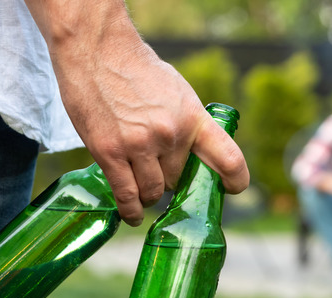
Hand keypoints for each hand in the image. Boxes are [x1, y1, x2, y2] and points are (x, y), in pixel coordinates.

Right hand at [25, 0, 248, 225]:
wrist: (96, 49)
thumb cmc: (136, 69)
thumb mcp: (176, 91)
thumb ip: (186, 122)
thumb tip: (193, 151)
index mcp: (193, 117)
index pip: (228, 158)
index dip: (235, 181)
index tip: (232, 189)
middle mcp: (171, 134)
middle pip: (178, 180)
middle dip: (170, 180)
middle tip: (157, 171)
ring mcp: (140, 145)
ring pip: (153, 191)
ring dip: (148, 194)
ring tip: (142, 190)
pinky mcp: (110, 152)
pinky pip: (126, 195)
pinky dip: (130, 210)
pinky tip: (132, 213)